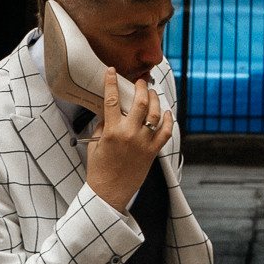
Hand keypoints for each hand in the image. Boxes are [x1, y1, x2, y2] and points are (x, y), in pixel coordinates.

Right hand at [84, 71, 173, 214]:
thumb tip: (110, 113)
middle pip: (140, 103)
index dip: (112, 82)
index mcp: (112, 132)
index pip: (112, 100)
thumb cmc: (99, 170)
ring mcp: (143, 143)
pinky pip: (165, 133)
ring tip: (151, 93)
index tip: (112, 71)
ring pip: (154, 114)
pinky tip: (166, 112)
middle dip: (141, 87)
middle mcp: (129, 135)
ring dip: (154, 100)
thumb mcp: (95, 145)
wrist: (108, 193)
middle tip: (140, 81)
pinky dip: (167, 121)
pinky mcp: (152, 152)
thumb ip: (103, 126)